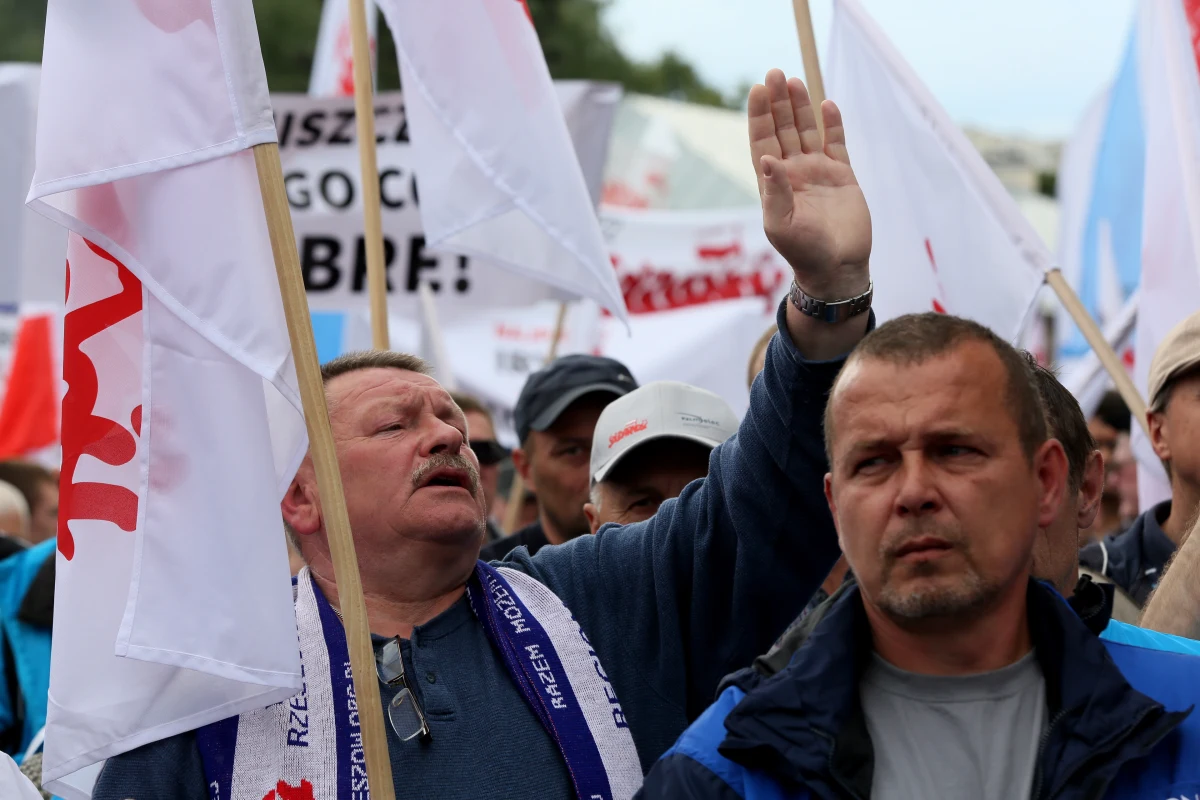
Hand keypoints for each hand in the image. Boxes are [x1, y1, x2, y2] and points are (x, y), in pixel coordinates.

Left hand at [749, 69, 870, 298]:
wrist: (837, 268)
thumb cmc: (803, 252)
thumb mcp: (781, 225)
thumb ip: (774, 193)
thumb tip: (767, 160)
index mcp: (773, 183)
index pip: (762, 142)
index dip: (759, 116)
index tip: (757, 90)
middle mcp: (793, 173)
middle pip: (783, 130)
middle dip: (778, 103)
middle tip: (775, 74)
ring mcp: (817, 172)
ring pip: (807, 131)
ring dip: (801, 107)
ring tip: (794, 81)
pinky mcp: (842, 175)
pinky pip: (836, 143)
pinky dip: (832, 125)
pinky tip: (827, 105)